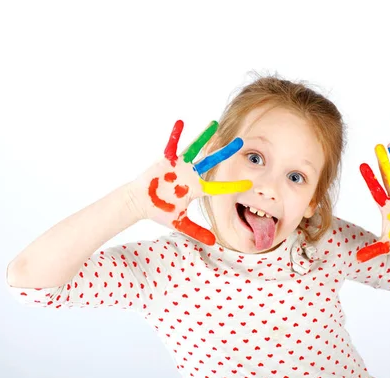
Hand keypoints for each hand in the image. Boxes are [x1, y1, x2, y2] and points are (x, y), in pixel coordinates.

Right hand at [131, 120, 251, 244]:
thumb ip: (197, 231)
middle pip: (212, 162)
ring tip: (214, 124)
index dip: (233, 185)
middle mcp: (191, 174)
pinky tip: (181, 122)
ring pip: (195, 149)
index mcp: (196, 188)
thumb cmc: (160, 211)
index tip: (250, 183)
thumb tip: (214, 242)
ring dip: (204, 137)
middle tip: (241, 142)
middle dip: (226, 152)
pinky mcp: (166, 160)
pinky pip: (172, 145)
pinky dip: (176, 134)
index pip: (218, 187)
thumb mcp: (180, 223)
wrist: (140, 203)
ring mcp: (180, 166)